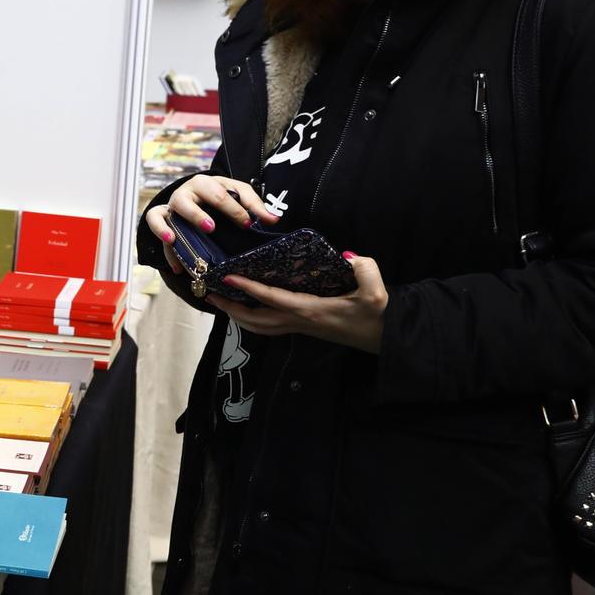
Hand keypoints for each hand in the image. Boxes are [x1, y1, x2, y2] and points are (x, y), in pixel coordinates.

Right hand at [145, 175, 280, 275]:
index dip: (234, 210)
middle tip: (211, 228)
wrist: (199, 195)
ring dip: (166, 227)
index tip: (246, 224)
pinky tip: (175, 266)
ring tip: (174, 241)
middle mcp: (186, 193)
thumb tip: (273, 220)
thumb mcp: (239, 195)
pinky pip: (153, 228)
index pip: (220, 194)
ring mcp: (171, 206)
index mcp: (207, 184)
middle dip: (197, 215)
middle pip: (187, 201)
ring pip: (161, 213)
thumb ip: (255, 207)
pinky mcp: (161, 219)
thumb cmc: (221, 196)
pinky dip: (159, 244)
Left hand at [205, 253, 388, 353]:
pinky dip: (252, 319)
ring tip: (220, 301)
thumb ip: (366, 269)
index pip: (272, 299)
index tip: (229, 278)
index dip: (249, 289)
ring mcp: (299, 328)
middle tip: (210, 294)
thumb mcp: (377, 292)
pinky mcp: (303, 329)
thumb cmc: (377, 316)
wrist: (384, 337)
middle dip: (230, 308)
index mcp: (311, 311)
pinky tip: (247, 308)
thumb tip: (349, 256)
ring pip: (259, 327)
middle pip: (254, 320)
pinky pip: (269, 327)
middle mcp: (299, 322)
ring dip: (237, 316)